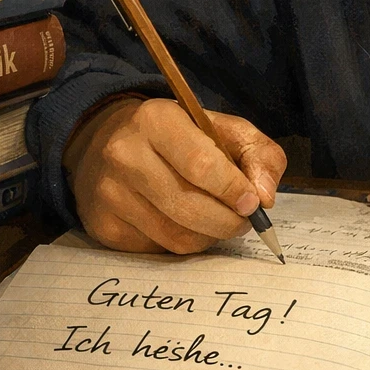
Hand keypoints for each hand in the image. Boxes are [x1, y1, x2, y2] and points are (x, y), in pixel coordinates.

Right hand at [62, 96, 286, 254]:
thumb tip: (265, 196)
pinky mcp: (105, 226)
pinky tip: (187, 224)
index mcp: (156, 120)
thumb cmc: (178, 135)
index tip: (253, 203)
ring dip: (210, 236)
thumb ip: (257, 154)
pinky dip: (184, 243)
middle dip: (228, 221)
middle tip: (243, 220)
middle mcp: (125, 155)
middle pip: (189, 207)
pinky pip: (160, 250)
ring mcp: (110, 193)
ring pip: (176, 236)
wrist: (109, 142)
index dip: (232, 189)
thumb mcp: (221, 127)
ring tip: (219, 221)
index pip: (200, 164)